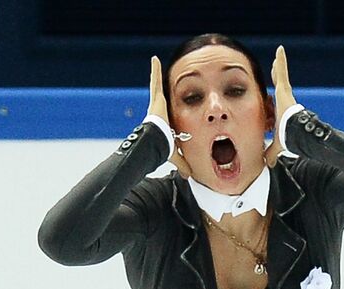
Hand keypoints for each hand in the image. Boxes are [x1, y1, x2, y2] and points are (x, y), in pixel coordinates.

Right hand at [148, 55, 190, 177]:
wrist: (157, 140)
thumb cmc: (162, 146)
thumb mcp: (175, 152)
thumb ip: (182, 162)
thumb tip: (188, 176)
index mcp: (165, 120)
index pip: (168, 110)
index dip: (170, 104)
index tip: (171, 100)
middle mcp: (159, 109)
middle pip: (161, 94)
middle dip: (161, 85)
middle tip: (162, 76)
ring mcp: (157, 101)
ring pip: (158, 84)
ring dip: (157, 74)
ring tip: (158, 62)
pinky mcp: (156, 96)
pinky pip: (156, 79)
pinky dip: (155, 68)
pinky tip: (155, 58)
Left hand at [263, 45, 296, 167]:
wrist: (294, 132)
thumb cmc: (287, 137)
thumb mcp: (277, 145)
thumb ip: (271, 152)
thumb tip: (266, 164)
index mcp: (281, 110)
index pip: (276, 100)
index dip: (273, 95)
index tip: (270, 92)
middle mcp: (284, 99)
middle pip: (279, 84)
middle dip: (276, 76)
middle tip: (273, 68)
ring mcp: (285, 92)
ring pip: (280, 75)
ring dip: (279, 65)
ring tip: (278, 54)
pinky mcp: (285, 87)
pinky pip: (282, 70)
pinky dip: (281, 60)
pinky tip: (279, 49)